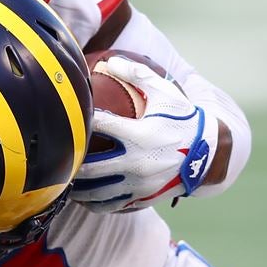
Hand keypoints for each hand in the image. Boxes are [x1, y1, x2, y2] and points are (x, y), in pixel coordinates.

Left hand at [71, 55, 216, 212]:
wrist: (210, 154)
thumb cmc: (183, 120)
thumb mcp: (165, 93)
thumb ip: (137, 74)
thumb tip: (109, 60)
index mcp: (140, 135)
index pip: (101, 126)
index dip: (82, 120)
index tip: (69, 116)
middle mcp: (138, 162)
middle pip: (91, 167)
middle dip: (71, 163)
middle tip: (56, 156)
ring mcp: (140, 184)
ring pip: (97, 192)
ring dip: (77, 188)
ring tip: (64, 180)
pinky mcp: (143, 198)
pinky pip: (111, 206)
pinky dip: (93, 204)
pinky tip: (82, 198)